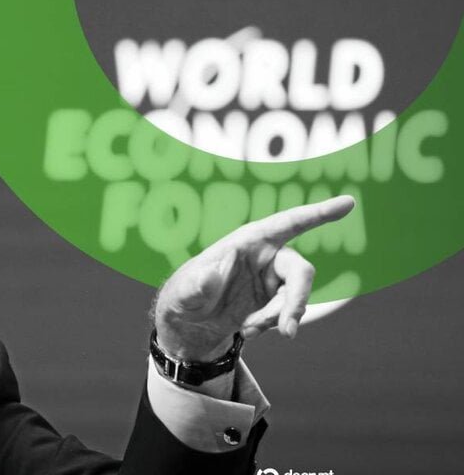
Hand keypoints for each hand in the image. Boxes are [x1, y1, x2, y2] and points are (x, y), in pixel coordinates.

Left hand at [153, 195, 355, 360]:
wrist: (188, 324)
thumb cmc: (184, 295)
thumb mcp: (184, 290)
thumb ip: (197, 283)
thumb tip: (211, 274)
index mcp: (249, 240)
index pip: (289, 222)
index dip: (319, 213)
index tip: (350, 202)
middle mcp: (267, 256)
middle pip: (301, 272)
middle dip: (296, 301)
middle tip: (286, 330)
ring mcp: (274, 279)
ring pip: (296, 298)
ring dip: (278, 318)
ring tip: (248, 330)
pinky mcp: (276, 300)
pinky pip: (289, 313)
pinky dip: (274, 325)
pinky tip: (249, 330)